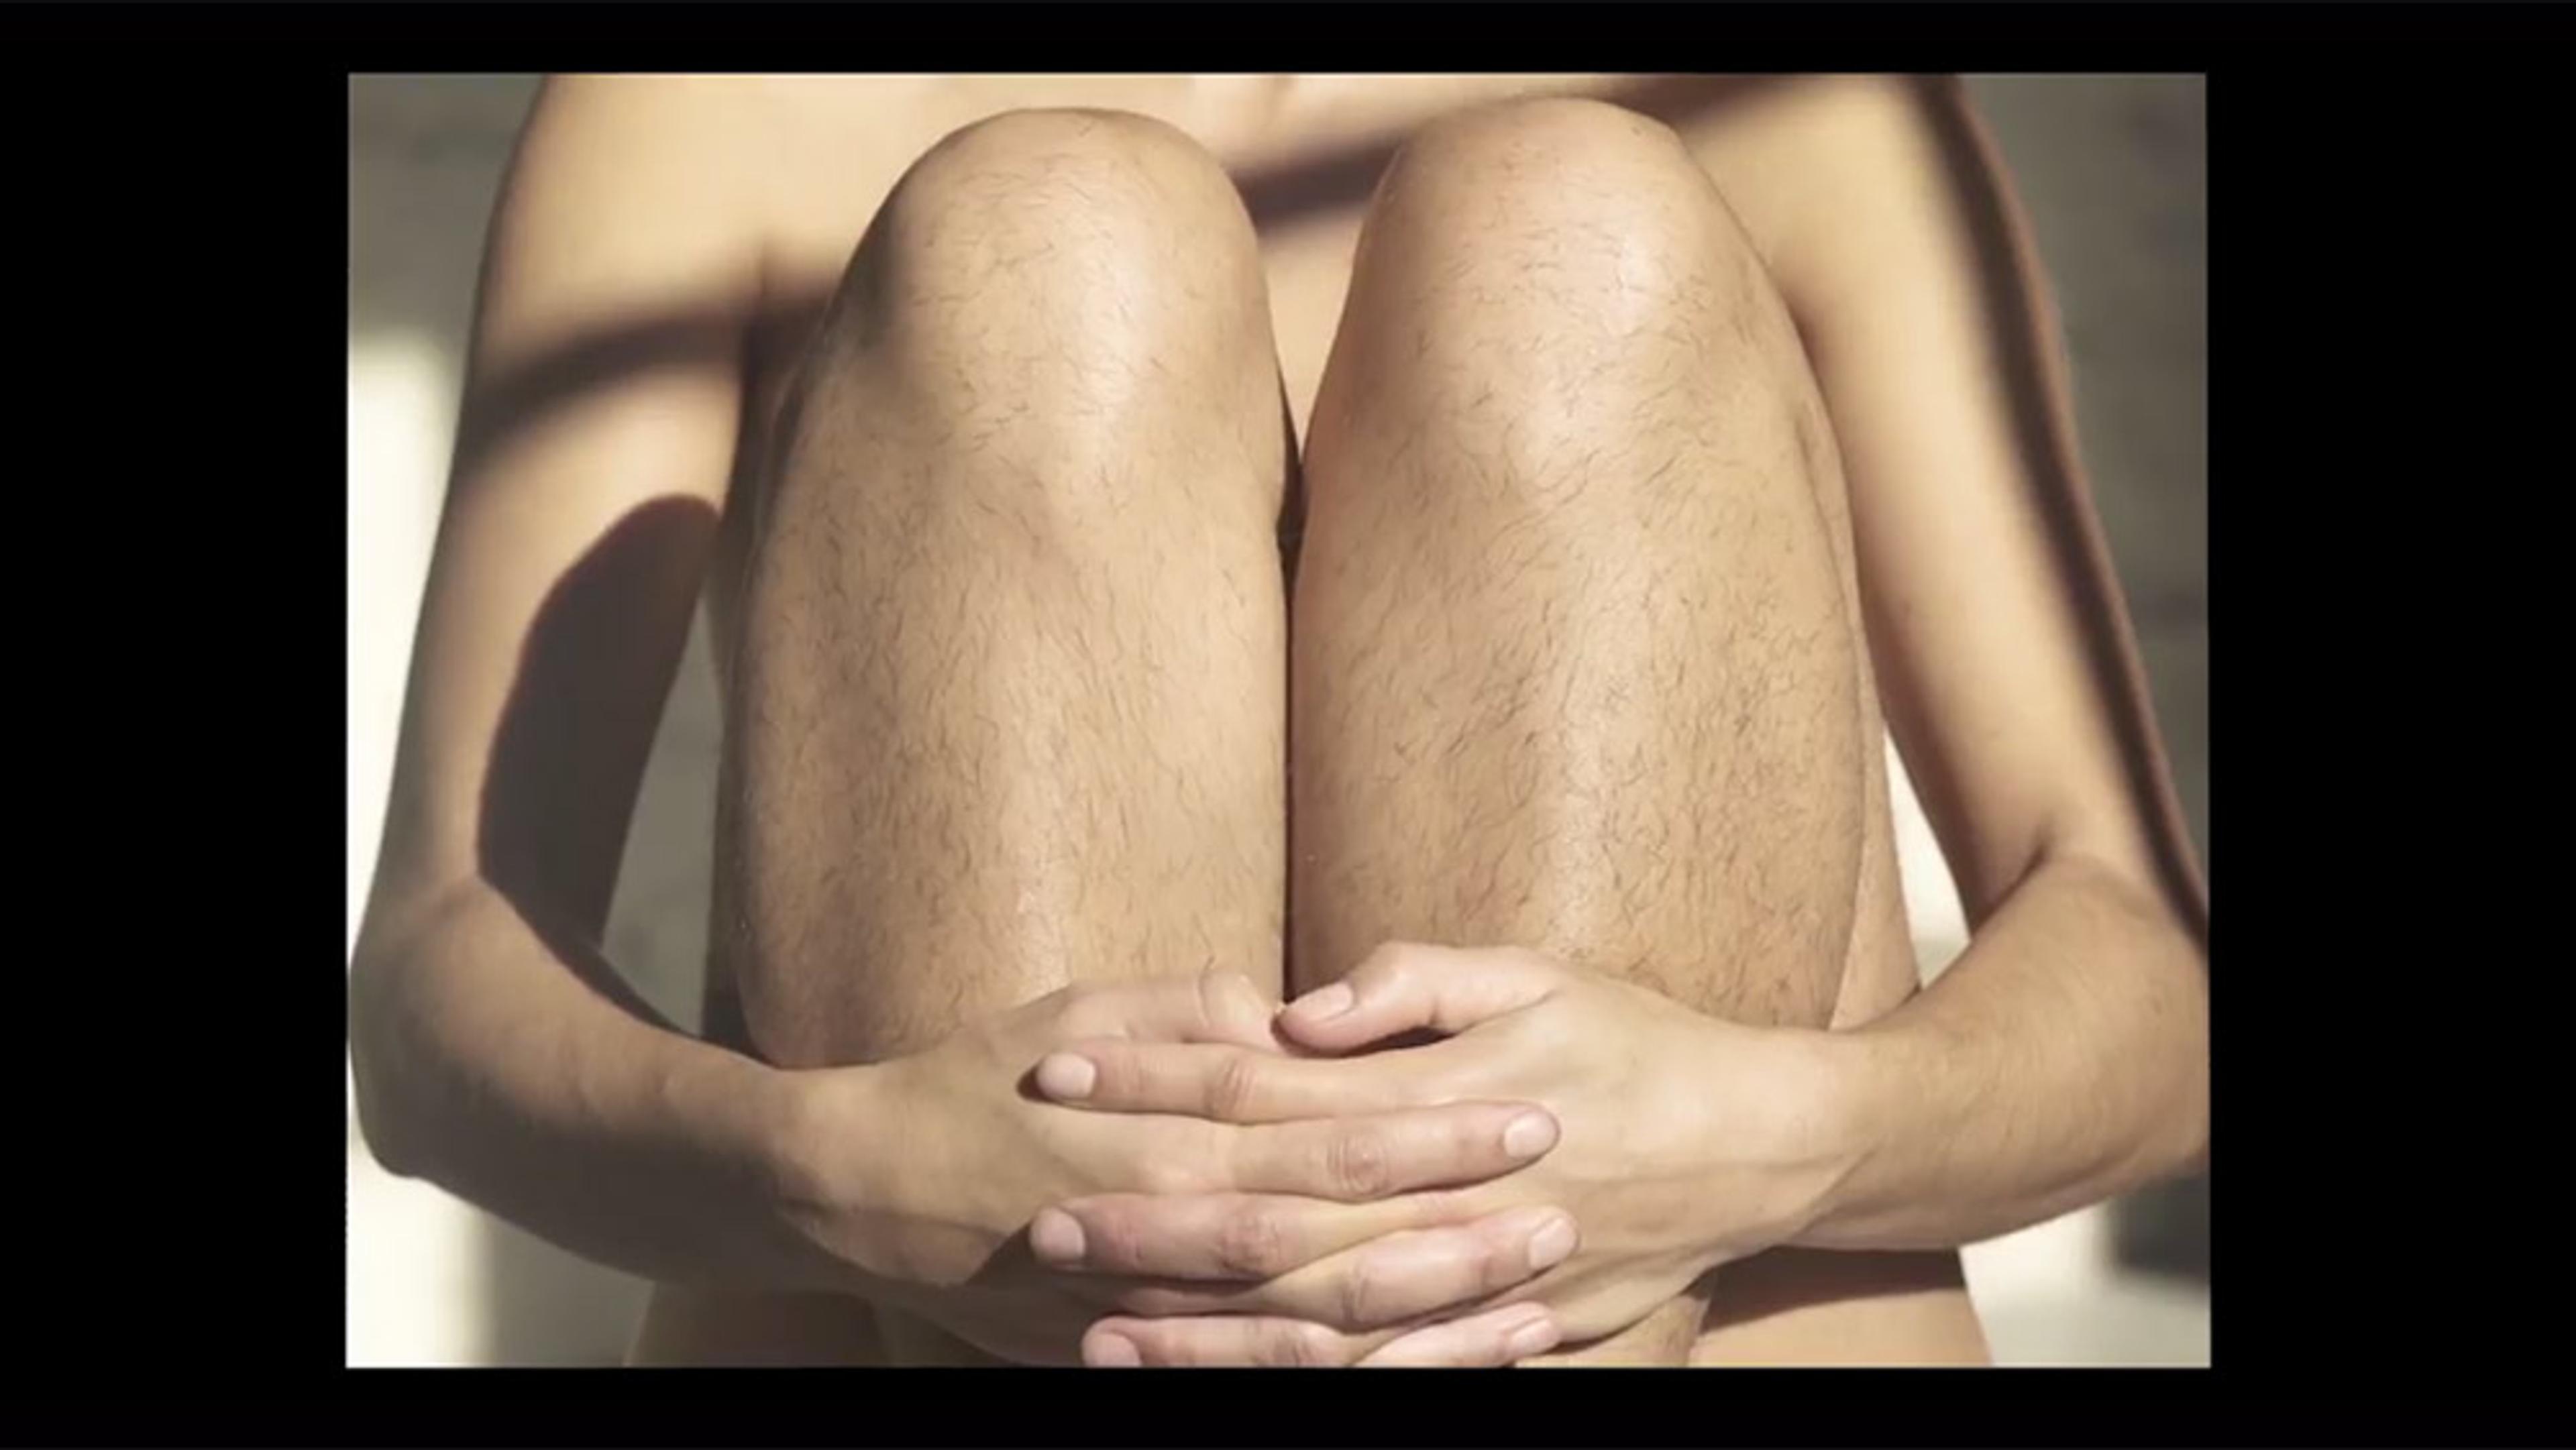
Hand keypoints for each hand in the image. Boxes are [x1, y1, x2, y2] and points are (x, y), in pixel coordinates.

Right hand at [768, 969, 1579, 1364]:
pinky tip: (1422, 1367)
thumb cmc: (973, 1083)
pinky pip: (1257, 1381)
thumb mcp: (1076, 1015)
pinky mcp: (1132, 1352)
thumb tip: (1288, 1019)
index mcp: (1170, 1133)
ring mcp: (1155, 1307)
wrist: (861, 1193)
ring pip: (1317, 1329)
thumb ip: (1188, 1016)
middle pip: (1346, 1241)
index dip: (1436, 1131)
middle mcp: (1172, 1229)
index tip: (1530, 1110)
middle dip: (1462, 1230)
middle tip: (1564, 1209)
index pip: (1332, 1134)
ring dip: (1430, 1318)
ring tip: (1531, 1299)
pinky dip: (1345, 1381)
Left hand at [1029, 944, 1858, 1363]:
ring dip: (1200, 1326)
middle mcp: (1443, 1193)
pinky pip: (1387, 1371)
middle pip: (1267, 1213)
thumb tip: (1299, 1007)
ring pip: (1312, 1315)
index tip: (1062, 1072)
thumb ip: (1412, 982)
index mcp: (1436, 1091)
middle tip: (1038, 1221)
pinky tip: (1226, 1384)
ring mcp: (1473, 1277)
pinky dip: (1300, 1381)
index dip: (1157, 1076)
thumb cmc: (1636, 1040)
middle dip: (1148, 1218)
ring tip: (1092, 1329)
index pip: (1263, 1085)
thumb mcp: (1532, 971)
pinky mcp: (1503, 1332)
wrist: (1760, 1146)